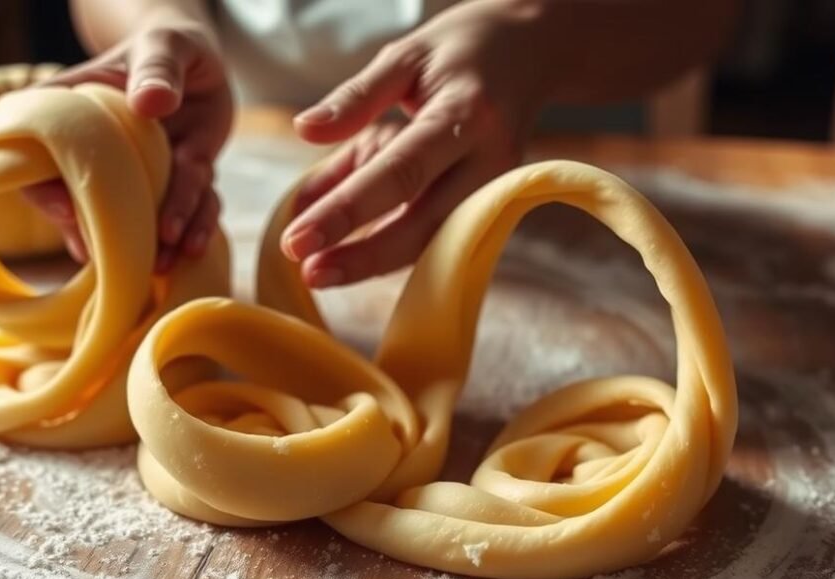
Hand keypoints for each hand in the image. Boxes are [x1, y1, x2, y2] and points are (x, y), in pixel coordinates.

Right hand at [23, 21, 232, 270]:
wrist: (197, 61)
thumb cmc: (165, 49)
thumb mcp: (160, 47)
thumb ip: (156, 70)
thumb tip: (151, 102)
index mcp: (77, 117)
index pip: (41, 160)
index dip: (47, 191)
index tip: (65, 210)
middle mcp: (105, 152)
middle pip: (91, 200)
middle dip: (105, 234)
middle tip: (117, 261)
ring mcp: (145, 171)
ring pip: (145, 211)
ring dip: (155, 240)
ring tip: (163, 263)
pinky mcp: (180, 180)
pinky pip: (190, 206)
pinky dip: (195, 225)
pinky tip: (194, 245)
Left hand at [281, 0, 549, 287]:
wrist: (536, 49)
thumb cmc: (462, 49)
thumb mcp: (407, 55)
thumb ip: (357, 96)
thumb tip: (304, 130)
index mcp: (465, 115)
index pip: (400, 172)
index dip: (347, 210)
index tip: (298, 238)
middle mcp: (489, 161)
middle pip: (422, 224)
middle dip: (361, 255)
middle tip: (306, 270)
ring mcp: (497, 189)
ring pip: (435, 243)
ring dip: (376, 263)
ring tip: (321, 273)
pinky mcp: (493, 205)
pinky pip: (441, 238)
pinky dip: (397, 252)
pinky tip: (354, 260)